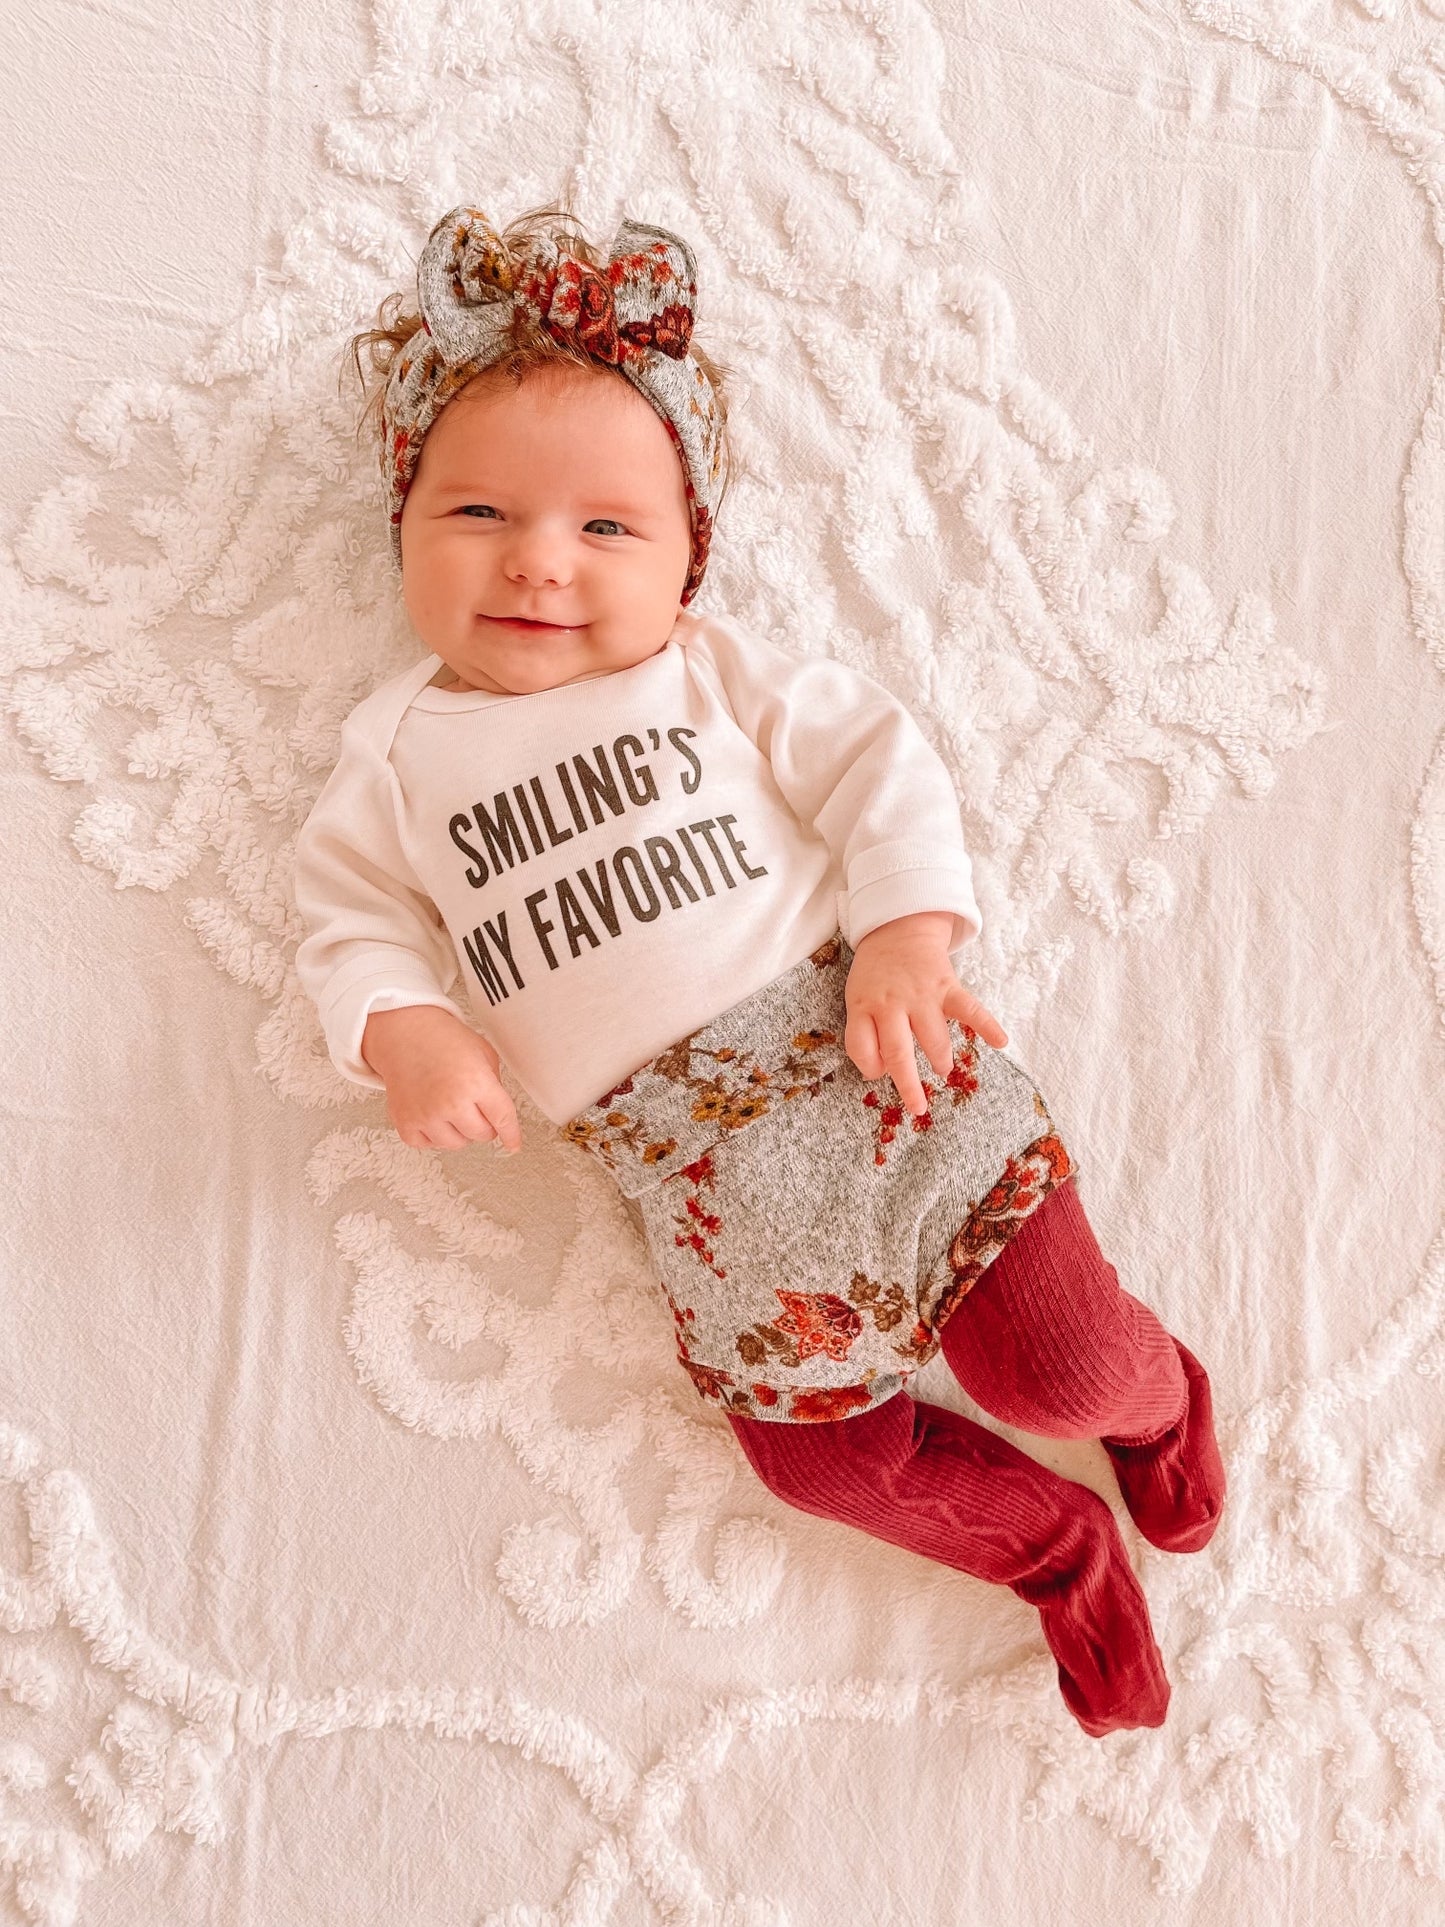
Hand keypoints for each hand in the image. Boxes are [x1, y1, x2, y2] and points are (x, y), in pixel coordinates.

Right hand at [360, 1005, 521, 1152]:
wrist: (403, 1033)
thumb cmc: (441, 1039)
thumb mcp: (483, 1053)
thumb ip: (495, 1085)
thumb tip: (498, 1113)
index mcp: (475, 1082)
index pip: (503, 1119)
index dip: (511, 1134)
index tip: (513, 1144)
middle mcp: (451, 1102)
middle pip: (481, 1135)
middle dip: (483, 1122)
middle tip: (473, 1104)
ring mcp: (427, 1115)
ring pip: (456, 1144)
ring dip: (458, 1130)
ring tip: (450, 1105)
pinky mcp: (406, 1123)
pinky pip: (428, 1145)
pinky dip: (433, 1133)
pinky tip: (433, 1113)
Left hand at [844, 912, 1008, 1117]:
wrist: (898, 929)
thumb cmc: (875, 975)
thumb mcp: (857, 998)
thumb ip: (865, 1032)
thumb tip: (884, 1070)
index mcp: (864, 1006)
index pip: (860, 1046)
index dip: (869, 1067)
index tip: (879, 1074)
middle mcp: (892, 1003)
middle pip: (897, 1050)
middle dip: (908, 1083)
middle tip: (918, 1107)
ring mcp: (921, 995)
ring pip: (933, 1036)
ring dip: (940, 1058)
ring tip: (943, 1070)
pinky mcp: (947, 987)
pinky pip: (969, 1009)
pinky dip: (987, 1025)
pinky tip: (1001, 1042)